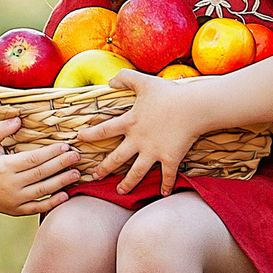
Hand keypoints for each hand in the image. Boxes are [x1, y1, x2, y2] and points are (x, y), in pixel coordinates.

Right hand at [0, 117, 85, 215]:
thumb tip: (17, 119)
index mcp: (4, 167)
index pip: (33, 159)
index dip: (50, 153)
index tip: (65, 146)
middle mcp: (10, 185)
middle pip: (41, 174)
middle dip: (61, 165)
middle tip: (77, 157)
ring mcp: (14, 200)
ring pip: (42, 191)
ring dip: (61, 182)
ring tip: (76, 173)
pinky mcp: (15, 210)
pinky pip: (36, 207)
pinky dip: (51, 203)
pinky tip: (65, 195)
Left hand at [81, 69, 204, 197]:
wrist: (192, 107)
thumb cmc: (168, 93)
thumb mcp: (143, 81)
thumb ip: (125, 78)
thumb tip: (110, 80)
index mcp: (130, 122)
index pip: (104, 130)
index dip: (90, 135)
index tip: (79, 139)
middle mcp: (138, 141)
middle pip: (116, 158)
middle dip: (104, 168)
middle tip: (95, 176)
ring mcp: (154, 152)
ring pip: (137, 172)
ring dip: (128, 183)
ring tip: (120, 191)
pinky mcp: (170, 158)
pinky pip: (167, 176)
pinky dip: (166, 185)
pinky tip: (164, 194)